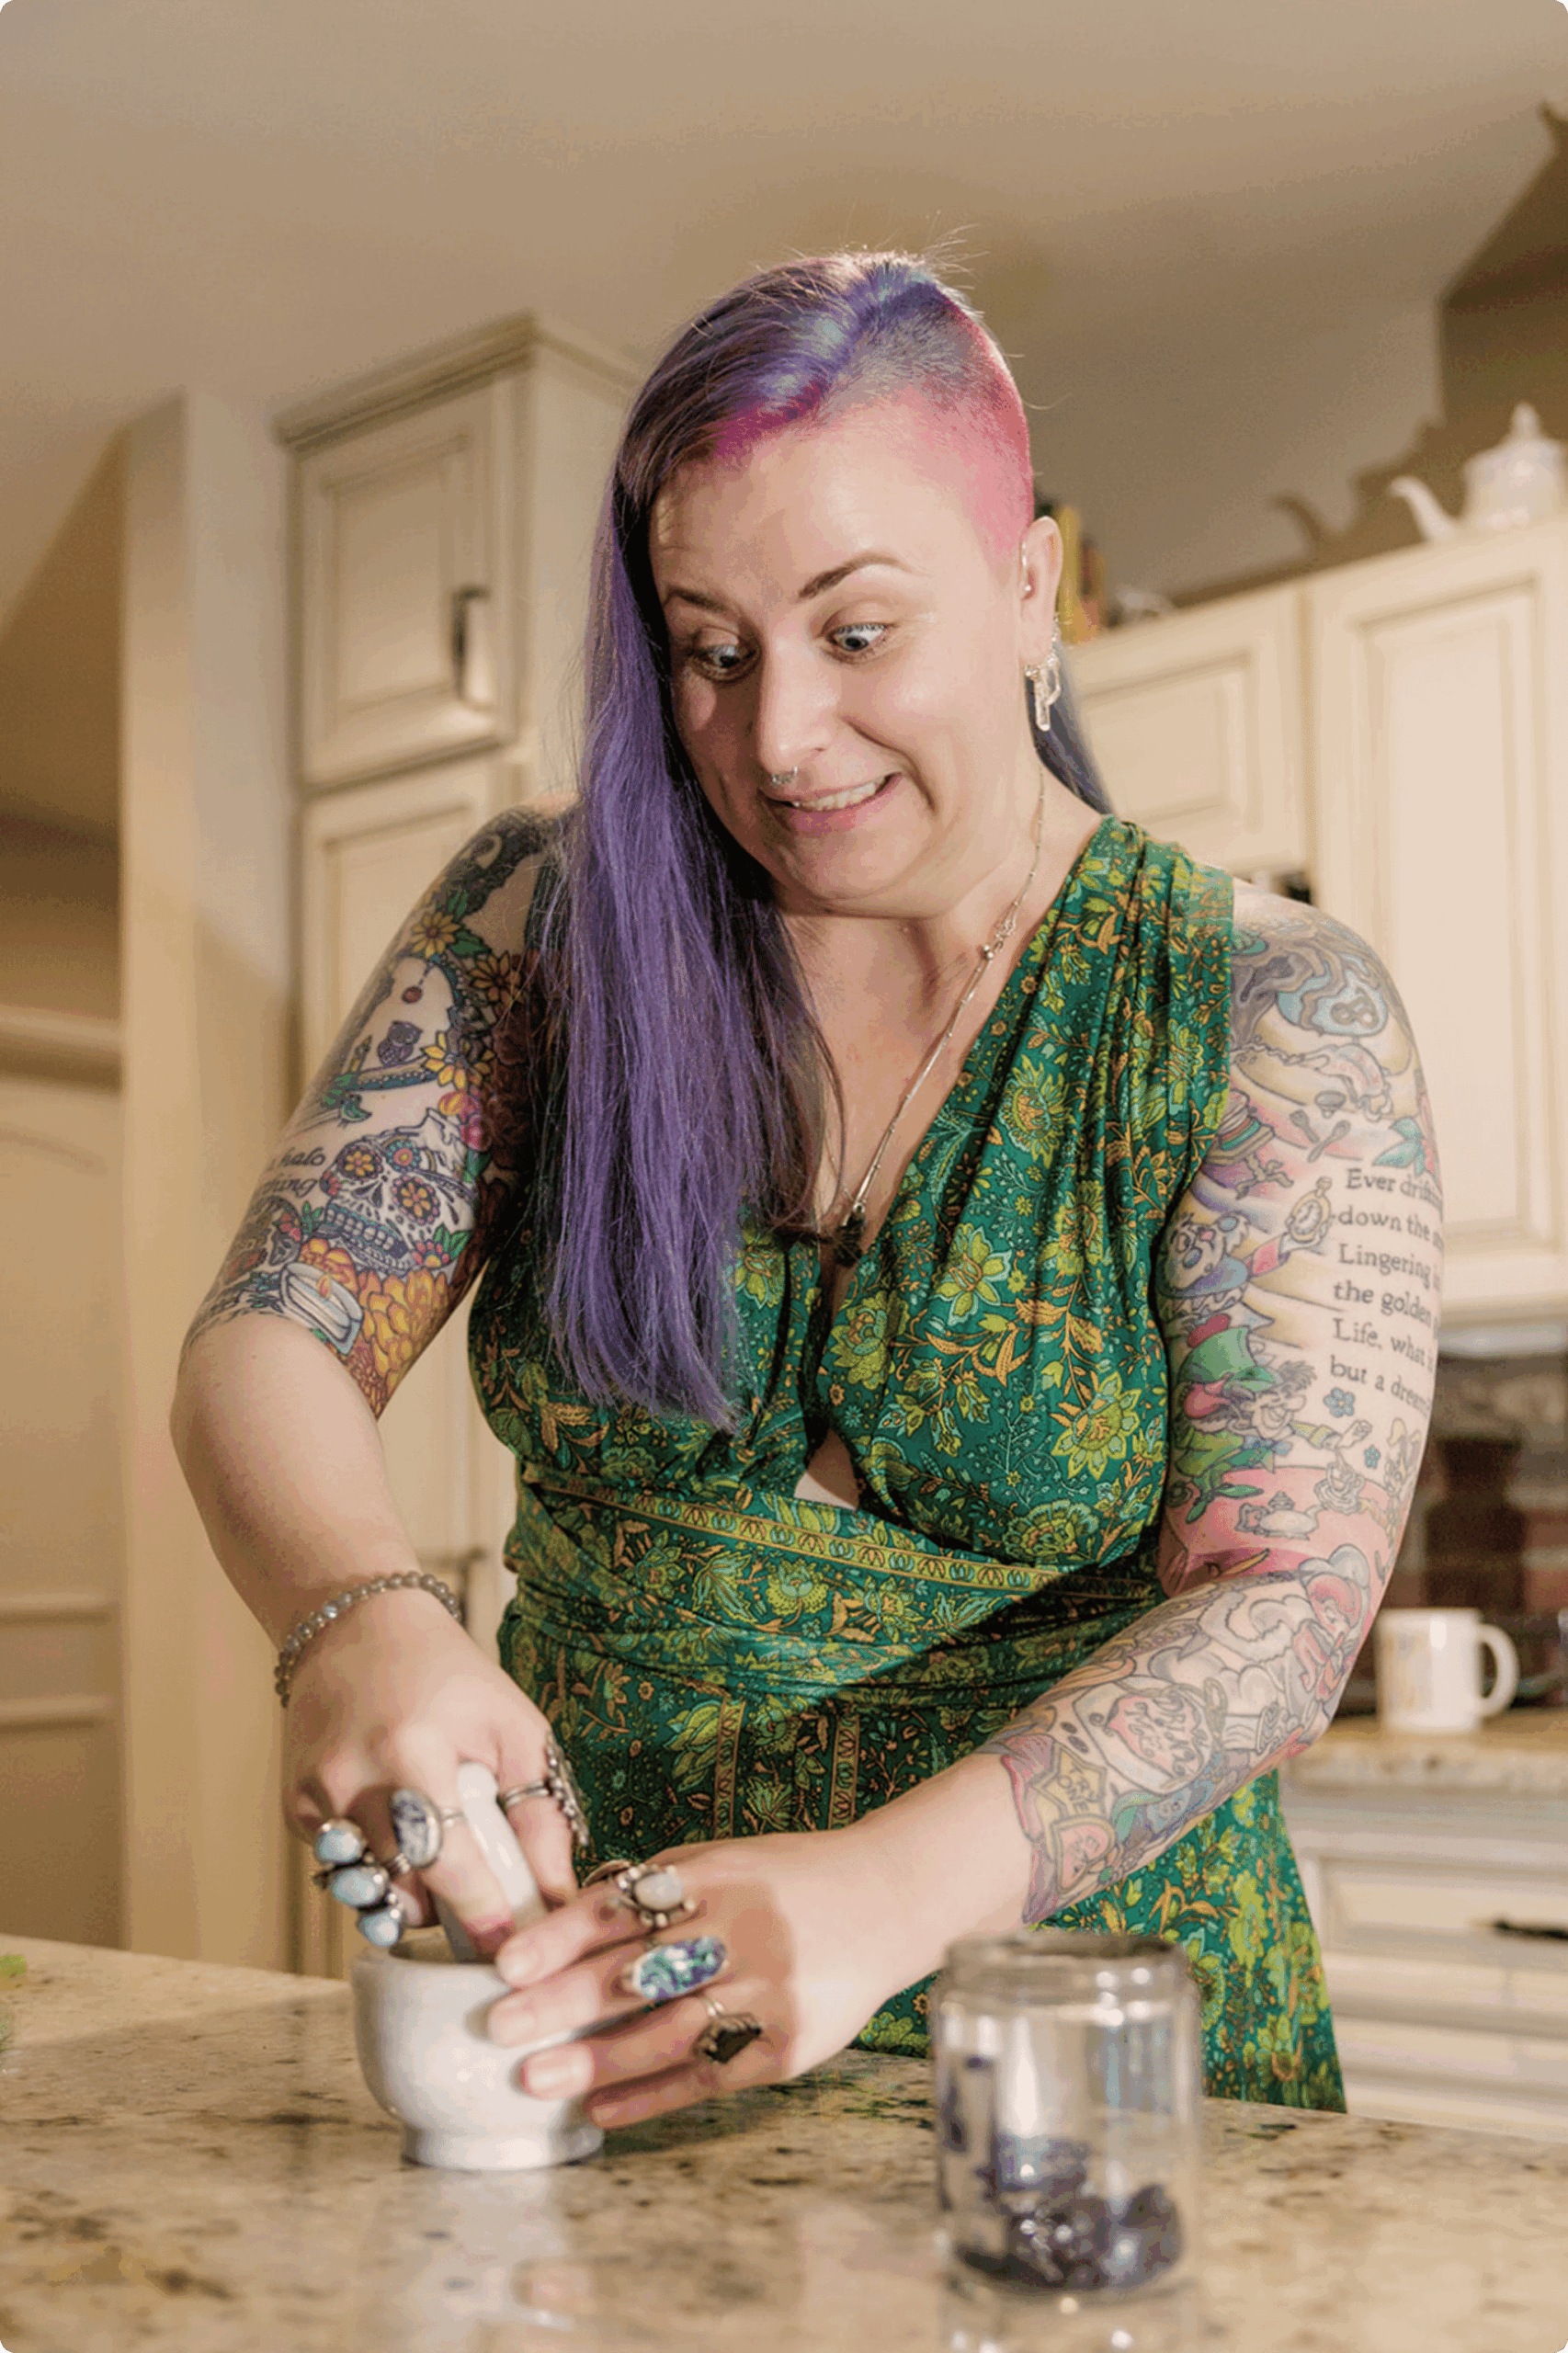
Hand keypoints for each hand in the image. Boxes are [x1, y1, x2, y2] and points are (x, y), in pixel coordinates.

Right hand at [284, 1587, 577, 1953]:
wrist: (359, 1627)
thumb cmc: (451, 1678)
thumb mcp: (513, 1728)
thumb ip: (539, 1813)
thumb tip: (559, 1894)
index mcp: (413, 1751)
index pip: (447, 1862)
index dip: (479, 1912)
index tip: (507, 1948)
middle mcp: (353, 1778)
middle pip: (401, 1889)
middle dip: (445, 1914)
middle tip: (481, 1910)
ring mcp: (315, 1794)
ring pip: (366, 1890)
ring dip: (407, 1897)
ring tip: (440, 1868)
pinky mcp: (293, 1806)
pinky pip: (341, 1868)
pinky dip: (375, 1868)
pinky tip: (398, 1832)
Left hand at [482, 1828, 907, 2127]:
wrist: (889, 1901)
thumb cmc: (789, 1881)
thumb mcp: (726, 1861)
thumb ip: (658, 1890)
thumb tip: (565, 1925)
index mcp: (715, 1875)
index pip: (621, 1907)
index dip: (559, 1936)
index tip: (507, 1965)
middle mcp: (740, 1929)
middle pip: (635, 1971)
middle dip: (560, 2002)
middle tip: (499, 2027)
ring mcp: (768, 1989)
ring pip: (667, 2031)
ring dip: (597, 2059)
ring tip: (537, 2079)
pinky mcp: (788, 2044)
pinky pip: (708, 2076)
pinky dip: (651, 2096)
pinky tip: (603, 2109)